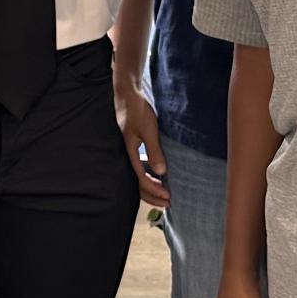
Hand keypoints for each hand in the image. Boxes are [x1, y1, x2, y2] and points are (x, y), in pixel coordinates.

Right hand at [117, 82, 168, 208]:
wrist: (128, 94)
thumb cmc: (136, 109)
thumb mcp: (148, 129)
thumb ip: (154, 150)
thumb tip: (161, 171)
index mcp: (131, 152)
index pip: (142, 179)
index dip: (155, 190)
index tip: (169, 198)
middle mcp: (130, 154)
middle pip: (138, 182)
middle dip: (153, 195)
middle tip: (169, 203)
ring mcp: (133, 150)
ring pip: (140, 175)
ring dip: (152, 187)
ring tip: (166, 194)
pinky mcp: (136, 145)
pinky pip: (142, 166)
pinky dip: (151, 175)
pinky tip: (160, 175)